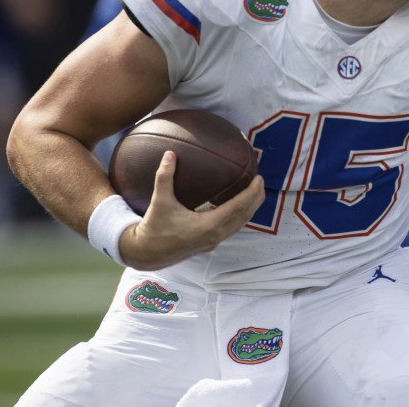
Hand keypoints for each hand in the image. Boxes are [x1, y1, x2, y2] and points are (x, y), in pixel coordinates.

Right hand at [118, 151, 264, 270]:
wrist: (147, 254)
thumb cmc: (154, 228)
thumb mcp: (160, 201)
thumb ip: (165, 177)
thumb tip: (170, 153)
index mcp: (208, 226)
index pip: (238, 207)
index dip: (252, 192)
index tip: (259, 178)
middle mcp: (215, 235)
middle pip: (245, 215)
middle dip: (256, 198)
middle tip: (261, 180)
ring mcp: (214, 241)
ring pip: (240, 223)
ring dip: (250, 207)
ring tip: (255, 191)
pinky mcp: (210, 243)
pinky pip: (232, 227)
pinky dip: (240, 215)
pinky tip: (238, 203)